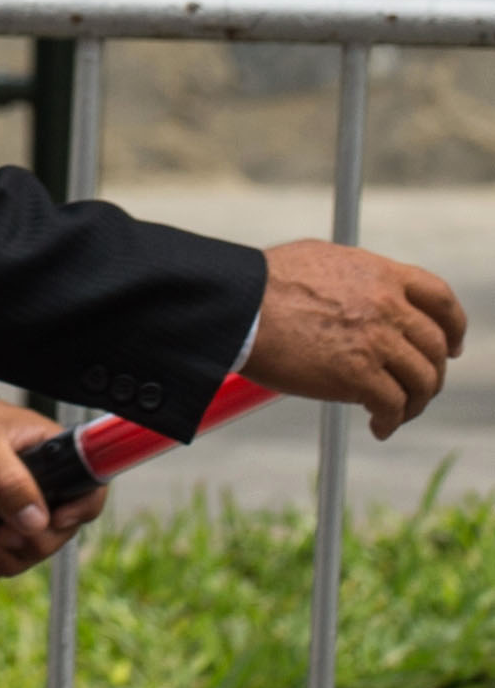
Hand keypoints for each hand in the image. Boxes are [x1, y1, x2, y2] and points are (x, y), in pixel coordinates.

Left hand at [0, 396, 100, 583]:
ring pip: (28, 549)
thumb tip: (37, 521)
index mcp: (44, 451)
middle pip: (57, 529)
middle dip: (32, 544)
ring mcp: (7, 505)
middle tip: (2, 538)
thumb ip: (9, 482)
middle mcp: (32, 481)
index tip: (56, 523)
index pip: (85, 486)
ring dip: (7, 561)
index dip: (79, 510)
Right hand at [246, 241, 467, 438]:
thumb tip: (365, 293)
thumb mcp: (319, 261)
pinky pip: (393, 405)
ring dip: (414, 402)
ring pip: (421, 380)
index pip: (440, 299)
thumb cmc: (260, 284)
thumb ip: (355, 278)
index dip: (453, 326)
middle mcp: (387, 305)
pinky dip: (391, 421)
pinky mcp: (358, 374)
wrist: (234, 307)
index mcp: (380, 274)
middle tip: (418, 388)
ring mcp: (376, 340)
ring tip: (396, 413)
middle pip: (434, 347)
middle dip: (432, 372)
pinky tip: (378, 426)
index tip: (452, 345)